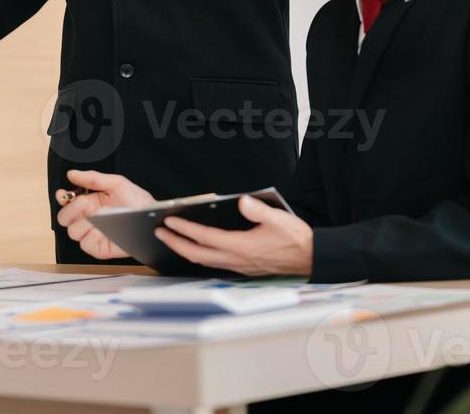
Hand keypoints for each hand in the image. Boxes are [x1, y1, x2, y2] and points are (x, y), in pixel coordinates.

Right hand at [54, 169, 153, 259]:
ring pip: (73, 232)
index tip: (64, 193)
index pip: (66, 202)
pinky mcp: (100, 248)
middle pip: (64, 219)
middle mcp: (89, 219)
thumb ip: (93, 178)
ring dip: (85, 223)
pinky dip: (93, 236)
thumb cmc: (138, 201)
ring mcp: (93, 234)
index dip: (61, 198)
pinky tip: (105, 228)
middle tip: (83, 203)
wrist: (152, 218)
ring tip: (102, 215)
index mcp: (89, 203)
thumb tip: (72, 174)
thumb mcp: (117, 183)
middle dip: (70, 211)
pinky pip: (86, 245)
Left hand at [155, 196, 312, 276]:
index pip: (205, 237)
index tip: (168, 220)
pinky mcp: (242, 269)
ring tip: (171, 239)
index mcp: (242, 246)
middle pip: (197, 254)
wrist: (310, 258)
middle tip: (159, 231)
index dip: (185, 229)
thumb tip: (241, 201)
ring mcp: (238, 267)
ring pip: (203, 261)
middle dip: (176, 242)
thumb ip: (258, 210)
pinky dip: (199, 256)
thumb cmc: (295, 238)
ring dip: (185, 250)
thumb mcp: (278, 219)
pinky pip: (213, 264)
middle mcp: (236, 259)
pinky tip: (196, 248)